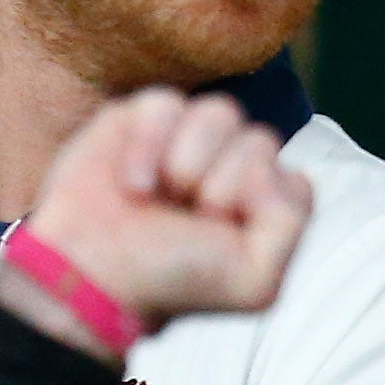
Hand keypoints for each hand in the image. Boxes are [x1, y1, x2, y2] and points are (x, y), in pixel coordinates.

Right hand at [5, 89, 311, 345]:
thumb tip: (262, 164)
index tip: (222, 240)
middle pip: (260, 141)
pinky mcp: (143, 119)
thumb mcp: (254, 281)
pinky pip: (167, 103)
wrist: (89, 276)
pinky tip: (131, 182)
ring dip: (186, 163)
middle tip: (185, 220)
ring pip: (221, 112)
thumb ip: (290, 221)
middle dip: (221, 187)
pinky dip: (147, 145)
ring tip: (157, 197)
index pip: (295, 183)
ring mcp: (190, 138)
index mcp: (263, 203)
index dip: (260, 209)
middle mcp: (232, 166)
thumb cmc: (169, 280)